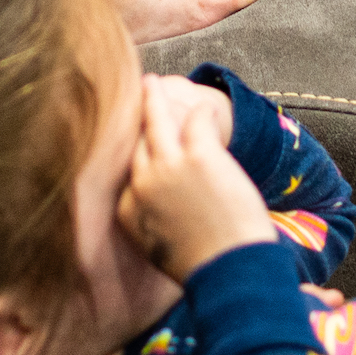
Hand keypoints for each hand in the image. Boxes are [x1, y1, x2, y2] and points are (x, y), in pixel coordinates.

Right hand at [118, 75, 270, 280]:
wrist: (231, 272)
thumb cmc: (203, 265)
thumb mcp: (160, 247)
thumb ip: (150, 221)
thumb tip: (154, 208)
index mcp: (129, 211)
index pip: (125, 171)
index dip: (131, 152)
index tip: (129, 138)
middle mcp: (142, 184)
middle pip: (136, 142)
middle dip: (135, 121)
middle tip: (135, 100)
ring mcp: (169, 167)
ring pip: (156, 121)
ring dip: (153, 98)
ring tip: (151, 83)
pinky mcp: (199, 155)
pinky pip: (196, 120)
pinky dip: (201, 111)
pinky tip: (205, 105)